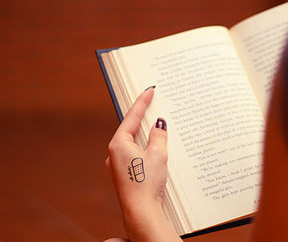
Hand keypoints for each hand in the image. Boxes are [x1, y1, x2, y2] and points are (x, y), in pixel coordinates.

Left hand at [105, 87, 180, 241]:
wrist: (141, 211)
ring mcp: (118, 164)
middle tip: (153, 103)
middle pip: (131, 129)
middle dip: (143, 117)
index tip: (149, 90)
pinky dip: (145, 148)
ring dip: (145, 134)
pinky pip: (135, 154)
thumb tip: (159, 124)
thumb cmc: (146, 183)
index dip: (142, 102)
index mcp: (118, 143)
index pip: (132, 117)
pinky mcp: (124, 174)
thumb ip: (158, 135)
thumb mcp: (157, 154)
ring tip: (158, 124)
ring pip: (133, 142)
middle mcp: (114, 152)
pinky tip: (155, 148)